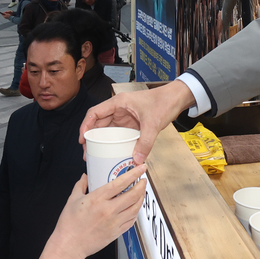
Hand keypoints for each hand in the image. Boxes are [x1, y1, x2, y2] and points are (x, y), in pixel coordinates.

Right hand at [51, 167, 146, 258]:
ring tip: (141, 193)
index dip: (133, 174)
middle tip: (143, 181)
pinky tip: (135, 208)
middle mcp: (108, 210)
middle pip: (132, 195)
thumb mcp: (72, 200)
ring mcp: (114, 222)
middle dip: (141, 186)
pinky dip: (135, 212)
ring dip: (141, 199)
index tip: (140, 168)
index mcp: (97, 199)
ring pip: (135, 208)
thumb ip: (80, 186)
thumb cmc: (69, 225)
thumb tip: (85, 178)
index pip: (120, 183)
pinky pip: (131, 221)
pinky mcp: (116, 232)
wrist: (70, 245)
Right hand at [79, 82, 194, 164]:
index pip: (95, 113)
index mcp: (119, 103)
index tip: (82, 139)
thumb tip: (136, 159)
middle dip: (91, 138)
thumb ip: (145, 142)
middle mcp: (119, 109)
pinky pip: (119, 134)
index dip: (85, 126)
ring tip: (95, 155)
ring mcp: (125, 116)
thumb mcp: (153, 123)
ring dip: (101, 141)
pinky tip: (112, 152)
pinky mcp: (132, 123)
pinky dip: (114, 142)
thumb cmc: (164, 102)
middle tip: (87, 153)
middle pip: (99, 123)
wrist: (177, 99)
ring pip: (108, 129)